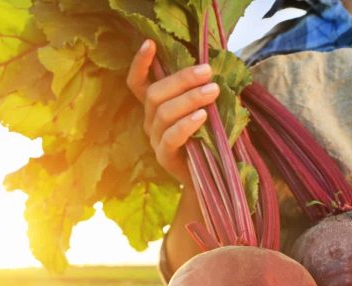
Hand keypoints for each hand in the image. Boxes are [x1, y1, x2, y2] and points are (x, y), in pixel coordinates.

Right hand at [126, 40, 220, 185]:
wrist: (211, 177)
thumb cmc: (209, 137)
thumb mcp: (205, 109)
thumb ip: (202, 91)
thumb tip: (214, 67)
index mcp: (156, 106)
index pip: (137, 83)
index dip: (140, 64)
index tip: (149, 43)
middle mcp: (150, 121)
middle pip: (155, 93)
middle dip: (181, 79)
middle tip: (208, 72)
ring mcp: (155, 140)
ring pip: (163, 113)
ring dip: (189, 99)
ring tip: (213, 91)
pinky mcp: (165, 157)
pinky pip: (171, 137)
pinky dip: (186, 124)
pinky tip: (203, 116)